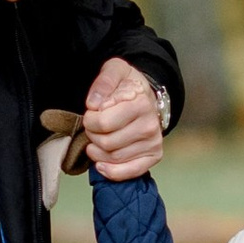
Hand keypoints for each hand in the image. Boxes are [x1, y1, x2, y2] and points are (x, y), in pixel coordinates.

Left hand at [81, 54, 166, 181]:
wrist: (147, 97)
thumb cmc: (128, 86)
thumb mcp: (115, 70)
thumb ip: (104, 81)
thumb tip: (94, 103)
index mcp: (140, 104)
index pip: (103, 122)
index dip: (90, 119)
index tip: (92, 113)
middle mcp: (150, 125)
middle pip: (107, 143)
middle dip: (93, 135)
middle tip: (94, 127)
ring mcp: (153, 143)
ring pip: (114, 158)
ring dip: (98, 152)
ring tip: (98, 139)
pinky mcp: (153, 156)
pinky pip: (130, 172)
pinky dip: (112, 172)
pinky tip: (101, 164)